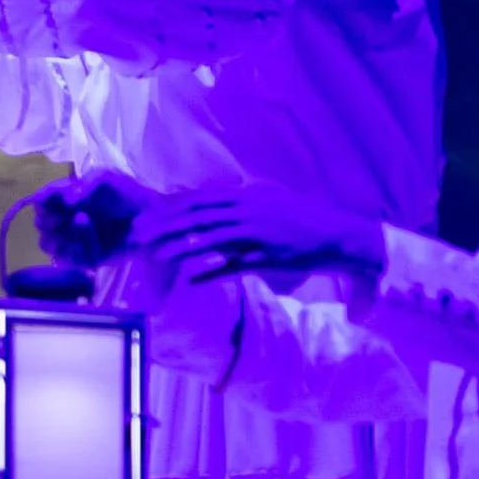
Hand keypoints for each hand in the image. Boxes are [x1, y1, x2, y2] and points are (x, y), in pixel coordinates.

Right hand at [32, 171, 152, 269]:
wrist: (155, 220)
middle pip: (41, 224)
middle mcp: (66, 220)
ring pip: (47, 244)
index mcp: (68, 199)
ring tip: (82, 228)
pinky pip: (65, 261)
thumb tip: (68, 201)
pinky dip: (71, 253)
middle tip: (69, 218)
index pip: (42, 201)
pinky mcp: (85, 258)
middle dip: (50, 221)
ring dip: (59, 237)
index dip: (44, 202)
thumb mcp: (107, 178)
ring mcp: (74, 240)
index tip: (58, 202)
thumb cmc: (131, 195)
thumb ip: (84, 184)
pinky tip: (87, 244)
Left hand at [139, 187, 386, 284]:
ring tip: (158, 257)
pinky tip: (189, 281)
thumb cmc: (300, 220)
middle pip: (198, 217)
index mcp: (248, 196)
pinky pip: (232, 267)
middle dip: (166, 226)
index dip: (171, 207)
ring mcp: (258, 235)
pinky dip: (210, 274)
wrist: (338, 236)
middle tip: (141, 235)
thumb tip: (210, 201)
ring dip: (181, 249)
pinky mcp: (267, 258)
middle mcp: (250, 212)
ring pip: (210, 241)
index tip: (148, 215)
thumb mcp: (268, 201)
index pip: (201, 199)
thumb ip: (239, 202)